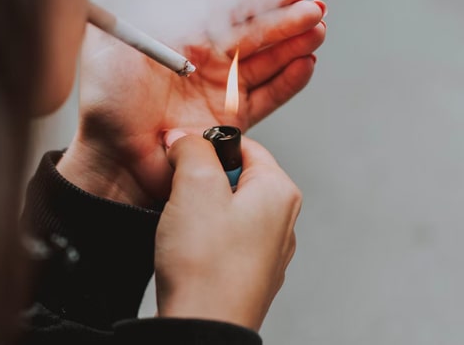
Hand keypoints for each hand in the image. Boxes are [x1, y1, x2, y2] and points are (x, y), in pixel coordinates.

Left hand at [57, 0, 324, 204]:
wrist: (113, 155)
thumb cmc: (107, 98)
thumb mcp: (113, 34)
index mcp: (182, 33)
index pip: (230, 6)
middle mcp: (204, 59)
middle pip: (254, 33)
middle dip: (287, 19)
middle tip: (315, 9)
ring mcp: (219, 89)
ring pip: (266, 61)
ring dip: (294, 45)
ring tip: (318, 31)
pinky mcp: (231, 120)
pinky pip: (267, 97)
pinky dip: (289, 82)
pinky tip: (306, 64)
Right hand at [154, 132, 301, 330]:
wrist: (203, 329)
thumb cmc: (206, 264)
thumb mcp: (194, 185)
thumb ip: (192, 148)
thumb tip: (186, 137)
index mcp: (279, 192)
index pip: (244, 145)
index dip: (206, 146)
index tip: (182, 157)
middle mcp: (283, 220)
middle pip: (235, 176)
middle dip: (201, 180)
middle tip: (180, 196)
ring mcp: (268, 251)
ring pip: (226, 208)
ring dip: (199, 210)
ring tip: (183, 228)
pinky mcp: (249, 274)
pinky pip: (224, 239)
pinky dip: (203, 238)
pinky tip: (189, 252)